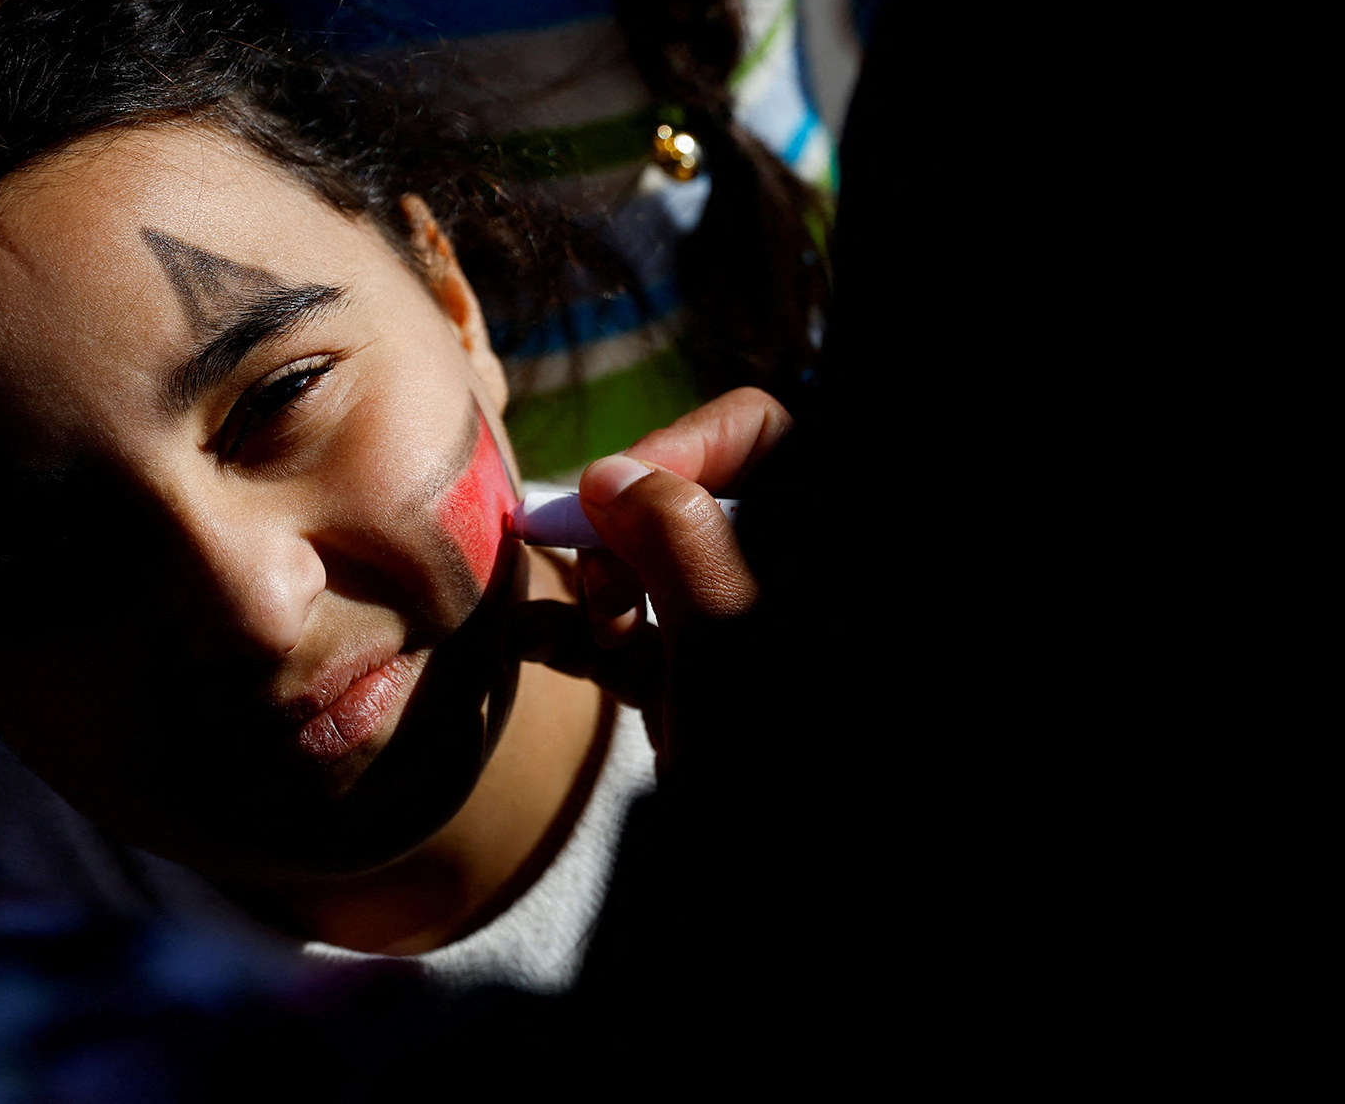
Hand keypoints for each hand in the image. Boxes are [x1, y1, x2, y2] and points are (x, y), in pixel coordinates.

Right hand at [539, 387, 793, 770]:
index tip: (624, 497)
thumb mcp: (733, 643)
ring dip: (603, 580)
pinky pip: (638, 634)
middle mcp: (782, 580)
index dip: (686, 446)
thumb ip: (678, 539)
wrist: (781, 912)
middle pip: (697, 493)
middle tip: (607, 580)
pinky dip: (586, 635)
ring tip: (593, 624)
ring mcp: (742, 634)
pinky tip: (529, 635)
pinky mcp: (703, 690)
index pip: (761, 433)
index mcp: (814, 554)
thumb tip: (615, 473)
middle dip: (631, 524)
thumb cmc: (778, 767)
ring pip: (657, 563)